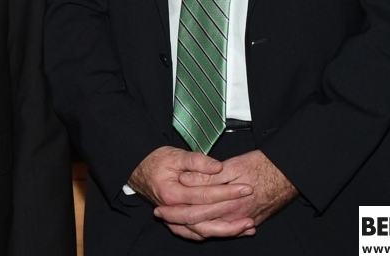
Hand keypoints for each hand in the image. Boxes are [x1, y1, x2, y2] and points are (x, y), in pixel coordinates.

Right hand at [128, 146, 255, 240]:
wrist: (139, 170)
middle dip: (230, 213)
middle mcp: (171, 211)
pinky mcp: (176, 224)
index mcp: (171, 193)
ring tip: (248, 225)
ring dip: (226, 231)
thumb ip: (197, 161)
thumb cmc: (157, 161)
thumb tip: (218, 167)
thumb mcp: (175, 155)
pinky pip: (197, 234)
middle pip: (204, 219)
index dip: (226, 192)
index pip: (203, 195)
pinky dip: (215, 234)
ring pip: (202, 231)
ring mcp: (172, 220)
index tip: (245, 187)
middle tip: (250, 205)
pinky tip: (232, 231)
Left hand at [166, 149, 296, 234]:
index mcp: (227, 202)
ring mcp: (245, 220)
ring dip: (194, 228)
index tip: (159, 209)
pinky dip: (214, 231)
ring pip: (214, 231)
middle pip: (201, 225)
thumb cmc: (262, 165)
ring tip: (177, 223)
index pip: (195, 213)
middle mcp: (235, 215)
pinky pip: (229, 231)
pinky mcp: (254, 220)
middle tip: (162, 216)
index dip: (175, 212)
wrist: (291, 173)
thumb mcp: (232, 166)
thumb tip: (185, 181)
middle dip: (179, 223)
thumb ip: (208, 175)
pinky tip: (204, 228)